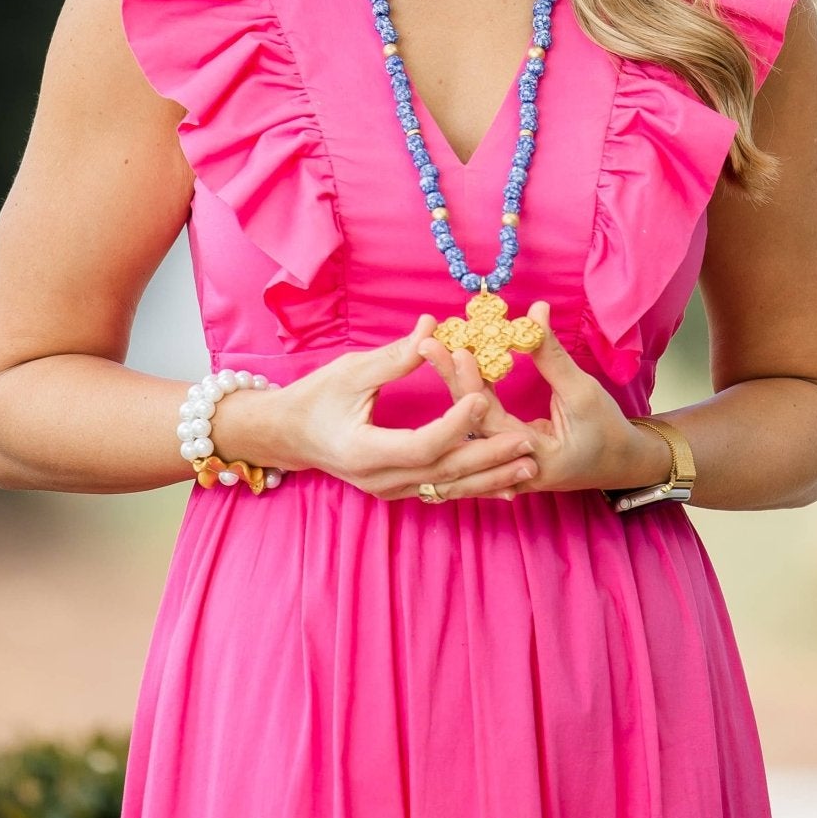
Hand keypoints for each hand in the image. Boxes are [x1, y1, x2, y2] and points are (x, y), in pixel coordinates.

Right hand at [250, 315, 540, 502]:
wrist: (288, 436)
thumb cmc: (315, 398)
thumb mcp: (350, 372)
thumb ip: (394, 356)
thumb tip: (433, 327)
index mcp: (365, 451)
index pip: (422, 444)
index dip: (454, 423)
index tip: (480, 398)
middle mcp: (381, 480)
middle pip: (444, 473)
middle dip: (488, 458)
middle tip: (526, 442)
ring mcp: (390, 490)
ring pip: (448, 488)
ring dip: (490, 478)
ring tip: (529, 466)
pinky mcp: (398, 489)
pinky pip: (441, 490)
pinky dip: (474, 486)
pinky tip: (506, 485)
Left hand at [416, 301, 665, 499]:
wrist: (618, 463)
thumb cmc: (605, 429)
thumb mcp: (582, 392)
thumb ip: (553, 356)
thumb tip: (535, 311)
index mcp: (533, 459)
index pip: (491, 421)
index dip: (474, 385)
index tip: (460, 349)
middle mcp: (510, 469)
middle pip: (469, 424)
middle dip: (450, 381)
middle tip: (428, 344)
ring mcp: (503, 467)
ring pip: (467, 428)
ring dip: (453, 388)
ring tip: (433, 352)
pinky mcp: (500, 457)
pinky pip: (474, 431)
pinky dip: (462, 402)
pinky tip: (448, 374)